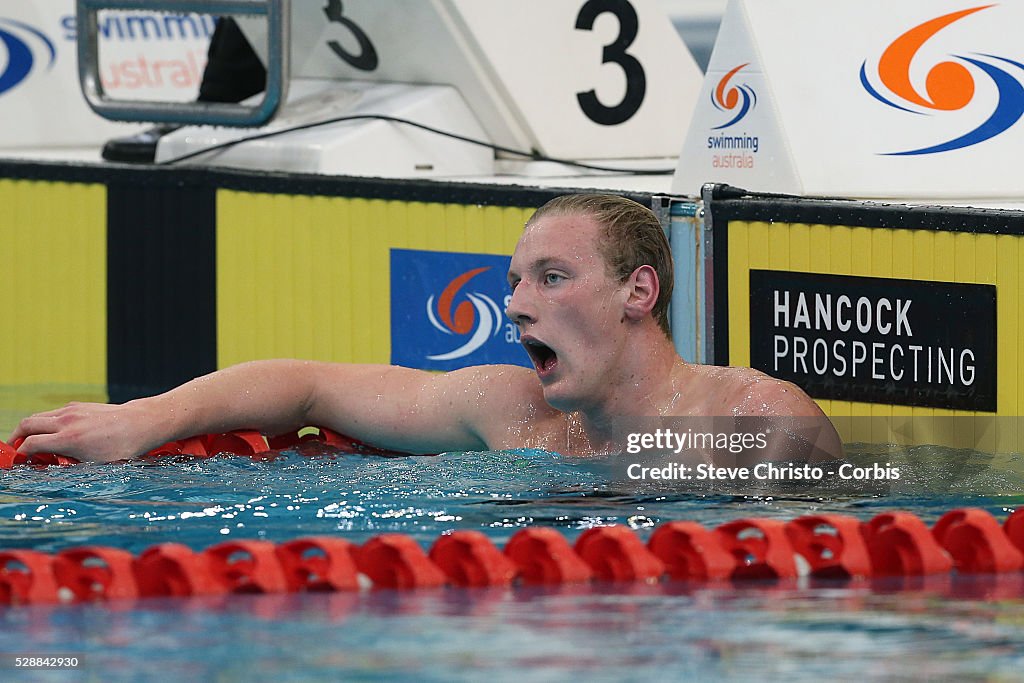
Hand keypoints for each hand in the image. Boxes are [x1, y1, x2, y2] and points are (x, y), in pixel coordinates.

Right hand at [9, 401, 163, 463]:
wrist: (141, 423)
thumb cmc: (123, 447)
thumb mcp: (95, 464)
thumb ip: (69, 463)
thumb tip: (50, 465)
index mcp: (69, 438)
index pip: (31, 444)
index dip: (21, 454)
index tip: (20, 461)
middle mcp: (66, 421)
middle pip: (27, 424)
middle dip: (15, 437)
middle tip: (15, 449)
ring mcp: (72, 410)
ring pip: (39, 416)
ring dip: (30, 428)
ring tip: (31, 442)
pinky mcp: (78, 405)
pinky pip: (53, 413)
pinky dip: (46, 422)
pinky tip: (52, 433)